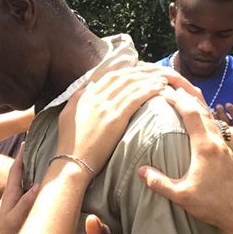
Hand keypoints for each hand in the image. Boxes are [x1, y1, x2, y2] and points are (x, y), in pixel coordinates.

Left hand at [0, 145, 37, 233]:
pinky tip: (40, 184)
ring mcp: (14, 201)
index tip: (26, 142)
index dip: (21, 155)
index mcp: (10, 193)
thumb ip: (26, 201)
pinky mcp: (17, 208)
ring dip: (31, 170)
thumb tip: (38, 185)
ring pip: (23, 180)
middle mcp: (12, 194)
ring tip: (42, 160)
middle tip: (37, 147)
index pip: (16, 169)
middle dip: (27, 159)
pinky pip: (26, 190)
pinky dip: (32, 182)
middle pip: (20, 172)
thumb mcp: (17, 217)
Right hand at [57, 67, 172, 178]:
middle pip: (123, 76)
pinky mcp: (115, 118)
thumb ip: (77, 99)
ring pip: (132, 85)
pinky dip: (149, 90)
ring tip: (164, 78)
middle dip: (143, 72)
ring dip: (150, 79)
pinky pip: (135, 98)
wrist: (72, 162)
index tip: (142, 72)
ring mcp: (105, 107)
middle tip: (157, 72)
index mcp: (85, 96)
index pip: (110, 76)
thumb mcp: (67, 115)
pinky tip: (160, 88)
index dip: (129, 71)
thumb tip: (88, 89)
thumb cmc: (70, 144)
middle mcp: (96, 98)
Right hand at [139, 87, 232, 229]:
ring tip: (184, 99)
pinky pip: (214, 128)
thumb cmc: (211, 204)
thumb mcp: (181, 195)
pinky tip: (198, 123)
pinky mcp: (227, 154)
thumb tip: (141, 171)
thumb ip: (159, 183)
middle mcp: (217, 143)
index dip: (178, 101)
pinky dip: (204, 118)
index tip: (165, 92)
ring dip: (197, 107)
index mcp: (205, 147)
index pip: (191, 115)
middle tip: (173, 88)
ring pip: (211, 119)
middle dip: (187, 98)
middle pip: (202, 111)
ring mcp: (224, 148)